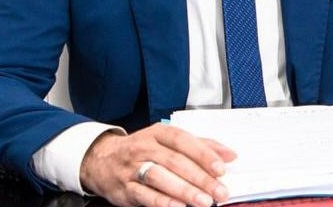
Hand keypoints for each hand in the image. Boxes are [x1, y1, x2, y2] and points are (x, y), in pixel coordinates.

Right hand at [79, 124, 235, 206]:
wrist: (101, 160)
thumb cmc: (143, 150)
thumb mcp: (168, 142)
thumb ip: (200, 146)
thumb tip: (230, 155)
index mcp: (158, 133)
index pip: (183, 141)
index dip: (203, 154)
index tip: (221, 168)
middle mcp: (144, 148)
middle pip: (175, 161)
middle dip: (200, 178)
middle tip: (219, 192)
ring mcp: (133, 168)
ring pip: (160, 177)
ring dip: (184, 190)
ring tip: (204, 202)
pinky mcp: (125, 188)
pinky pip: (145, 195)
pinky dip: (163, 201)